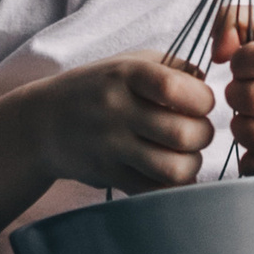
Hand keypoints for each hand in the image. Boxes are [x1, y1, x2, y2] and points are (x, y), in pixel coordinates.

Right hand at [25, 54, 215, 195]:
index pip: (179, 89)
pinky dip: (171, 186)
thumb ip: (174, 68)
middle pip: (184, 134)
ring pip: (173, 169)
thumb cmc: (98, 89)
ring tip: (184, 155)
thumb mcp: (129, 62)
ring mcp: (109, 146)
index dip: (204, 100)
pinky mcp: (107, 175)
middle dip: (203, 135)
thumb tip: (209, 85)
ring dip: (191, 164)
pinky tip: (168, 173)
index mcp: (126, 74)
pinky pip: (154, 190)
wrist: (43, 123)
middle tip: (197, 132)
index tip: (200, 103)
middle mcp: (115, 109)